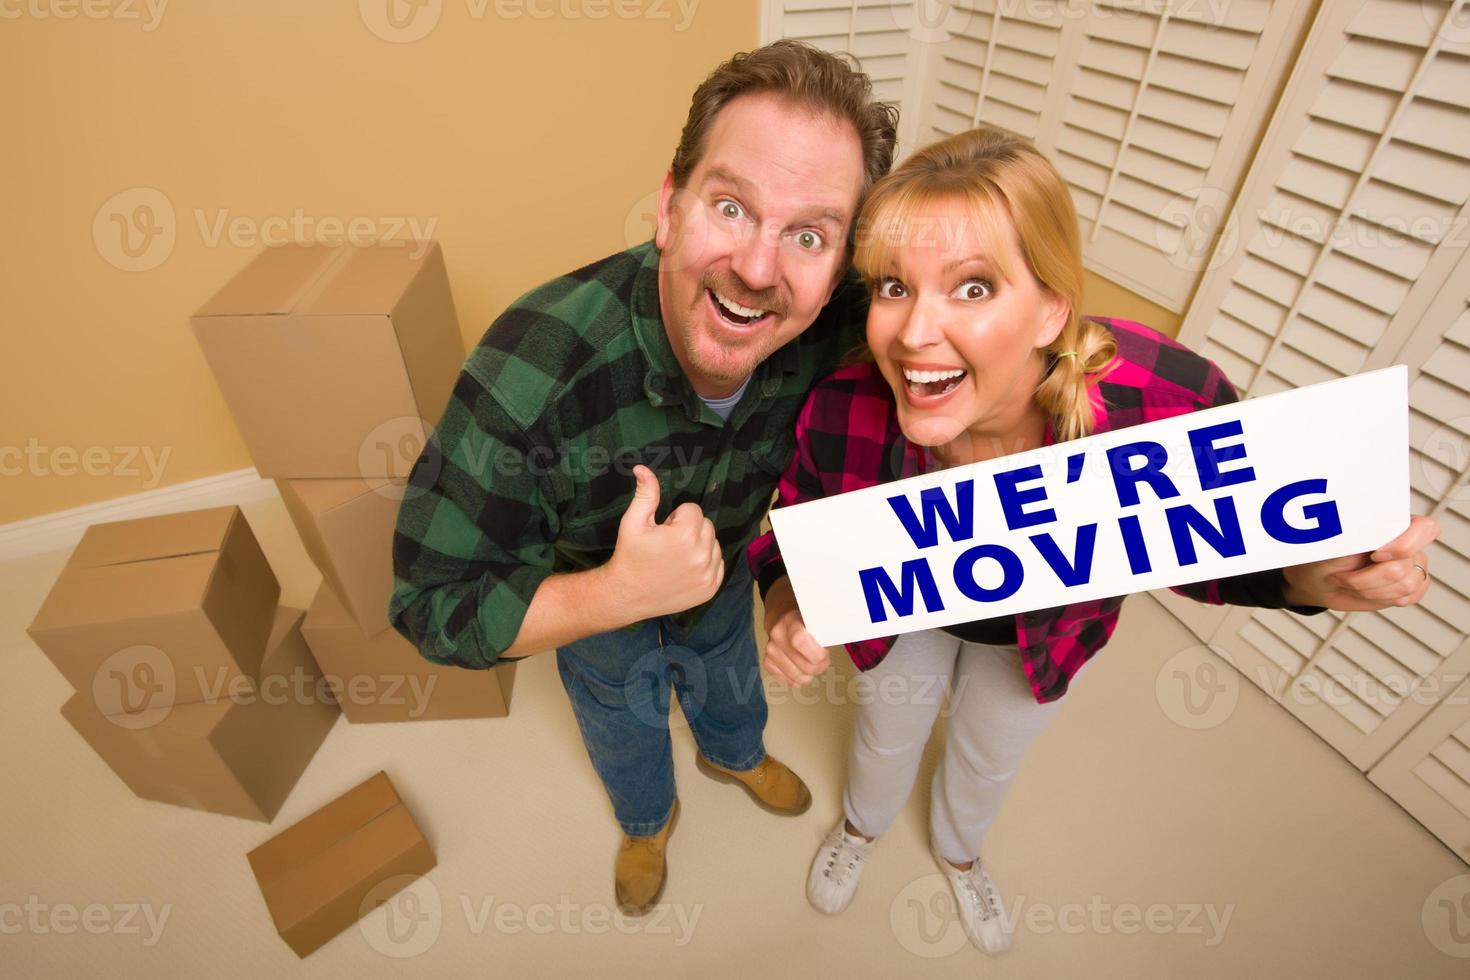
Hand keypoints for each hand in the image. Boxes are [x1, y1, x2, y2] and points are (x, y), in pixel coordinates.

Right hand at [602, 465, 723, 620]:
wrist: (627, 595)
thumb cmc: (629, 555)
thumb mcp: (633, 522)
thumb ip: (645, 494)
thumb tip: (642, 468)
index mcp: (685, 535)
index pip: (693, 510)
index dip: (675, 518)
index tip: (662, 531)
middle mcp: (702, 555)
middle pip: (706, 525)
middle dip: (689, 529)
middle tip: (667, 544)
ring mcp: (708, 574)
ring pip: (713, 544)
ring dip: (698, 545)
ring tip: (675, 557)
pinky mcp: (711, 588)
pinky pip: (718, 563)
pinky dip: (705, 563)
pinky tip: (684, 569)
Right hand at [762, 578, 829, 686]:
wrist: (781, 617)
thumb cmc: (804, 620)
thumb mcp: (815, 617)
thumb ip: (824, 629)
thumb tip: (839, 639)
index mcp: (790, 620)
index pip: (800, 640)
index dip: (817, 653)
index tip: (825, 652)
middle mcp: (777, 636)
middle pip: (805, 666)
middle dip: (820, 666)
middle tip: (823, 658)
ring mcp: (771, 650)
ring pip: (799, 677)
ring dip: (810, 674)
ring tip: (811, 661)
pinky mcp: (768, 663)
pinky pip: (790, 681)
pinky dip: (798, 678)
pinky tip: (800, 666)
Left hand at [1282, 514, 1439, 611]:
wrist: (1321, 581)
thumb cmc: (1326, 558)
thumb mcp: (1334, 544)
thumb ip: (1359, 536)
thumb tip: (1371, 530)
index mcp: (1394, 523)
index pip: (1424, 528)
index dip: (1404, 545)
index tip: (1375, 555)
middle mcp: (1409, 544)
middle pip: (1402, 567)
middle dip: (1365, 578)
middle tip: (1343, 575)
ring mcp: (1413, 566)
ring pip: (1405, 586)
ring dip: (1368, 590)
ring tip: (1350, 582)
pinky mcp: (1412, 587)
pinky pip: (1407, 598)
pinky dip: (1378, 598)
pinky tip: (1364, 591)